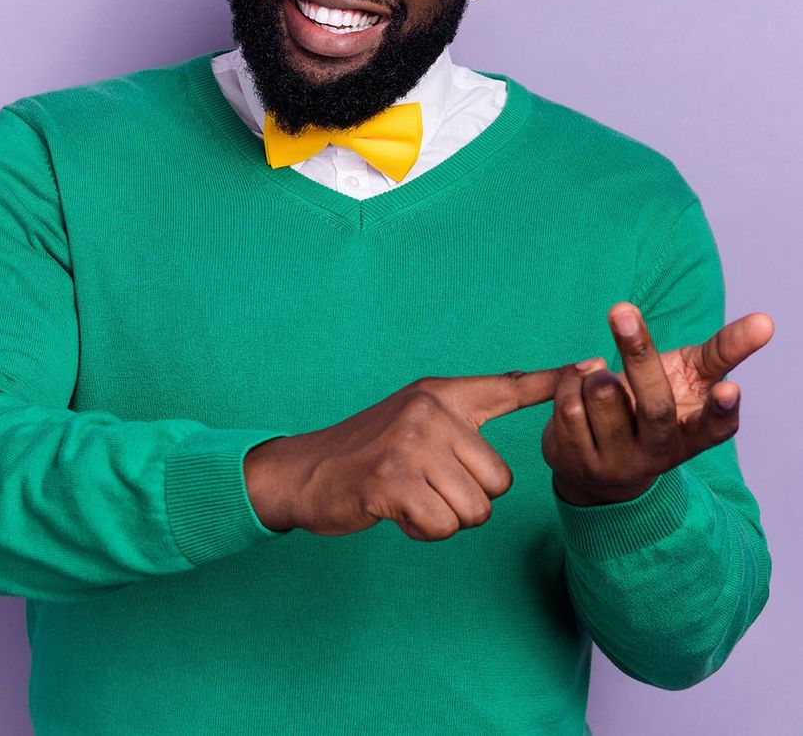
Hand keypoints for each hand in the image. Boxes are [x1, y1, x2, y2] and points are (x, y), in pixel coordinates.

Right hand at [245, 369, 559, 540]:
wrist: (306, 471)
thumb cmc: (368, 450)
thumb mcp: (415, 418)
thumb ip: (461, 418)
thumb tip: (515, 407)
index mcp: (440, 393)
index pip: (507, 385)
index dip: (552, 381)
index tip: (591, 366)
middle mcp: (430, 411)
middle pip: (499, 480)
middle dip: (470, 498)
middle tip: (427, 485)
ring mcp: (412, 444)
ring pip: (476, 509)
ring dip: (446, 517)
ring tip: (411, 496)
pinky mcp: (394, 481)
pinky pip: (444, 527)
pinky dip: (423, 531)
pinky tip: (397, 511)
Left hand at [542, 303, 774, 505]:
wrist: (598, 462)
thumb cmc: (651, 405)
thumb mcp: (688, 380)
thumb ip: (722, 352)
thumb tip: (767, 321)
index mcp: (693, 434)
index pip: (716, 427)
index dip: (722, 410)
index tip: (729, 388)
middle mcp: (659, 453)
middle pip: (653, 403)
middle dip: (637, 352)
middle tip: (621, 308)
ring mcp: (618, 461)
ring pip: (601, 393)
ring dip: (595, 371)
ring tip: (600, 376)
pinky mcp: (578, 461)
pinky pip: (569, 402)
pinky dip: (570, 381)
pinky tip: (577, 389)